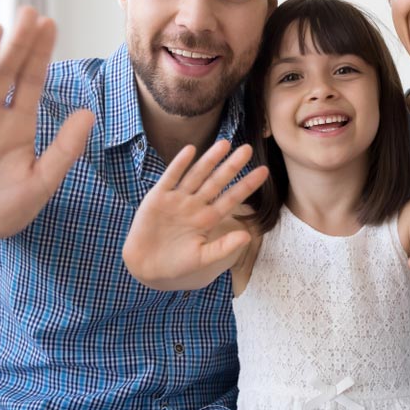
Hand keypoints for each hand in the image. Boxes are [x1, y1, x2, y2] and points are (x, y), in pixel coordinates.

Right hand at [0, 7, 94, 262]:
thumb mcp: (40, 182)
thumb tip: (90, 113)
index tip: (50, 24)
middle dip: (18, 44)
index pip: (31, 81)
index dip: (40, 53)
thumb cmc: (0, 211)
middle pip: (5, 73)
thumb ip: (64, 149)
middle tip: (29, 12)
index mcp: (17, 125)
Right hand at [122, 140, 267, 287]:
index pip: (232, 198)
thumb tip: (248, 236)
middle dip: (231, 166)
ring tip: (224, 144)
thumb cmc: (176, 264)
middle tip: (247, 149)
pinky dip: (179, 164)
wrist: (145, 266)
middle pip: (216, 181)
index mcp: (208, 219)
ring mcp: (177, 199)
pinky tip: (190, 150)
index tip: (264, 171)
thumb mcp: (202, 258)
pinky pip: (171, 177)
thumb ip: (224, 247)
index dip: (247, 185)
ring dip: (209, 160)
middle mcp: (195, 205)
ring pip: (196, 175)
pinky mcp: (158, 197)